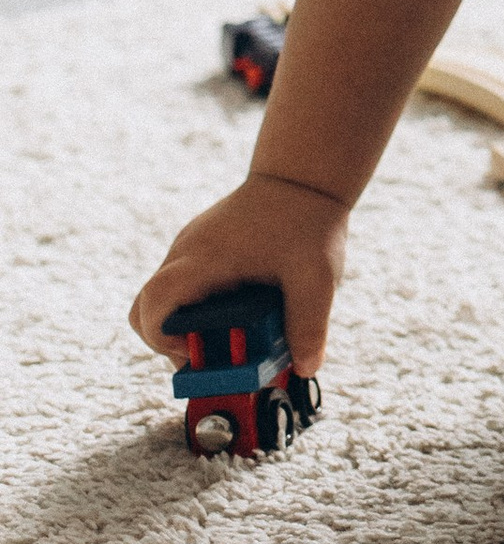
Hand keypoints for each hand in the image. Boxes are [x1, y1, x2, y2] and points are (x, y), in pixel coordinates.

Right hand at [131, 173, 350, 381]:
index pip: (155, 300)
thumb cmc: (306, 221)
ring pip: (165, 299)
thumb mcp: (317, 277)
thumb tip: (307, 368)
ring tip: (235, 336)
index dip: (161, 337)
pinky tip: (242, 311)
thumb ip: (309, 324)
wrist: (302, 175)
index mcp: (204, 258)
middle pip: (146, 307)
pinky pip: (185, 286)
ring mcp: (190, 248)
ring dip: (189, 325)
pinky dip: (201, 307)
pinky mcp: (201, 248)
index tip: (194, 351)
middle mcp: (186, 252)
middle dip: (170, 342)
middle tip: (212, 354)